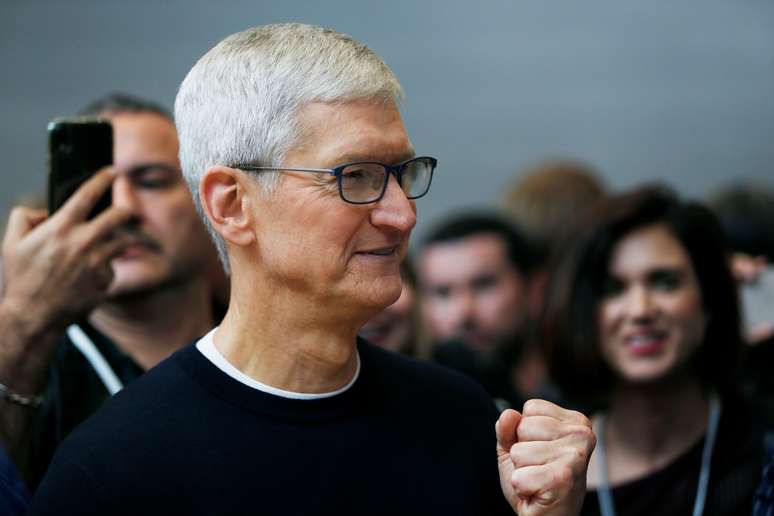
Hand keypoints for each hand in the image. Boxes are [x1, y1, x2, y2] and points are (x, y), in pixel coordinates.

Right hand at [1, 167, 133, 337]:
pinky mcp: (106, 280)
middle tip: (125, 210)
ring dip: (116, 240)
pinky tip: (87, 276)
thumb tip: (44, 211)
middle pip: (120, 214)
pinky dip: (104, 268)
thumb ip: (24, 218)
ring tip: (100, 248)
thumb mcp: (11, 244)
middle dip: (126, 209)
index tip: (112, 172)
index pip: (88, 193)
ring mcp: (97, 262)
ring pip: (123, 241)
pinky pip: (112, 266)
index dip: (103, 179)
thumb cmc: (21, 281)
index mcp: (60, 228)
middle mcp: (83, 242)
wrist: (33, 317)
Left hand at [496, 400, 595, 515]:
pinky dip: (522, 488)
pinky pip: (519, 476)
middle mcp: (582, 435)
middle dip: (522, 451)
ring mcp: (575, 457)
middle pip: (524, 427)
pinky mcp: (563, 479)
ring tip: (539, 480)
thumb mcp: (517, 447)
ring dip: (522, 471)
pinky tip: (539, 493)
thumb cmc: (535, 481)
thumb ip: (508, 428)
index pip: (531, 408)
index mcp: (576, 422)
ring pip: (519, 452)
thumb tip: (509, 414)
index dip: (525, 433)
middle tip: (539, 469)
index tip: (540, 452)